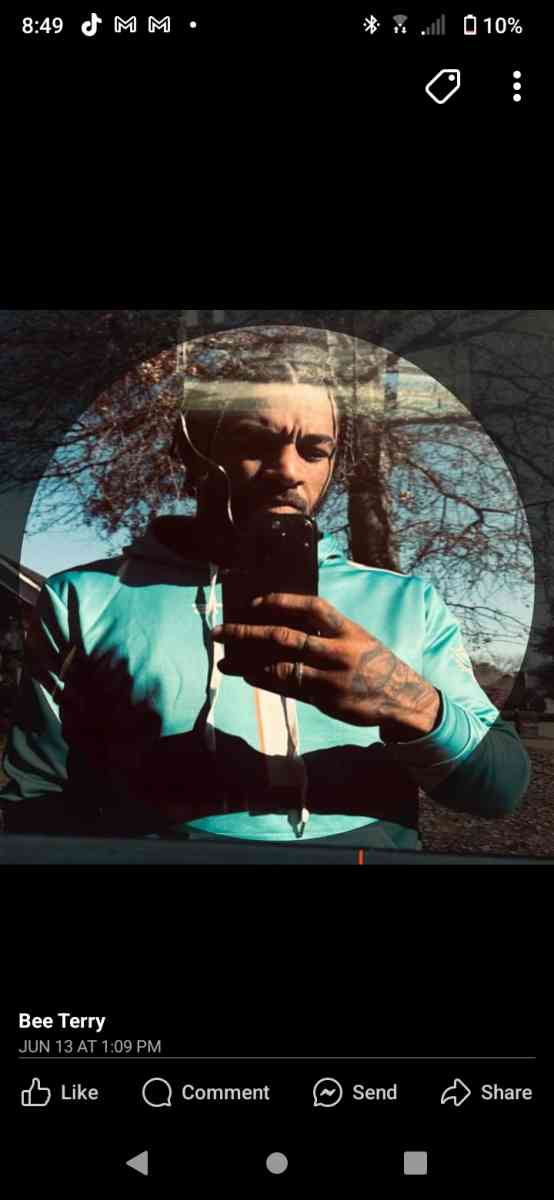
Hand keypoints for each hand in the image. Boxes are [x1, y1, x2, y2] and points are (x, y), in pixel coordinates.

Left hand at [211, 593, 439, 735]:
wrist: (402, 697)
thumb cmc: (372, 661)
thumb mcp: (356, 638)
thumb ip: (324, 631)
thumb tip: (278, 620)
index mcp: (347, 629)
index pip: (311, 607)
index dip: (280, 602)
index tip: (253, 602)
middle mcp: (338, 651)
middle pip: (284, 638)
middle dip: (247, 633)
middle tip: (220, 632)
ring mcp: (331, 677)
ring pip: (280, 666)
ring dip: (247, 662)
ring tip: (224, 660)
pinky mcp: (326, 700)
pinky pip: (288, 688)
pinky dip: (265, 680)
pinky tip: (248, 675)